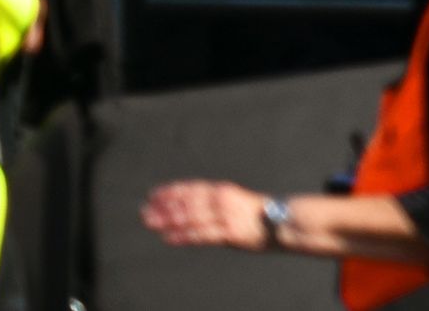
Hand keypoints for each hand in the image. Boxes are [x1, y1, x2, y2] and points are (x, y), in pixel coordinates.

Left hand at [134, 186, 267, 248]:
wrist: (284, 221)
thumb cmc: (260, 214)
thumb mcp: (237, 203)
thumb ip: (216, 205)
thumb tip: (194, 207)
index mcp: (224, 191)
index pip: (192, 189)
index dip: (172, 191)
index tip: (153, 194)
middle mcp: (222, 201)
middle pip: (187, 202)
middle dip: (164, 206)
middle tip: (144, 211)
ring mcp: (224, 216)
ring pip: (191, 216)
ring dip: (168, 219)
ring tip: (150, 222)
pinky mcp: (228, 233)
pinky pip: (202, 234)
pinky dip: (183, 235)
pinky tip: (168, 237)